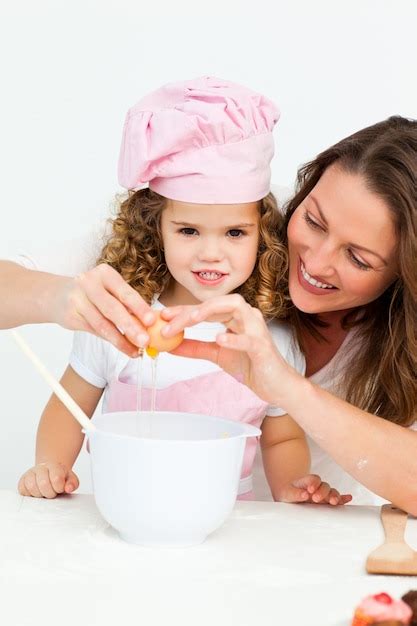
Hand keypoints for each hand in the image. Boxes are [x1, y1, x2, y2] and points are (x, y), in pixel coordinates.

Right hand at [18, 462, 78, 498]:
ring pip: (32, 487)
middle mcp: (41, 467)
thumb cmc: (61, 478)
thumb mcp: (71, 479)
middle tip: (53, 493)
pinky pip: (23, 491)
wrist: (50, 473)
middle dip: (50, 493)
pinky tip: (37, 493)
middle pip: (43, 483)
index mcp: (54, 466)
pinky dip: (30, 495)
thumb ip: (73, 483)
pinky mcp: (22, 481)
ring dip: (40, 494)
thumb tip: (68, 488)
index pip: (56, 478)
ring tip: (44, 493)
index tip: (60, 489)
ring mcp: (30, 473)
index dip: (59, 488)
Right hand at [51, 264, 155, 356]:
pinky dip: (111, 341)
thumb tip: (151, 324)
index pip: (125, 292)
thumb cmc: (94, 293)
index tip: (152, 321)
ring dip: (121, 340)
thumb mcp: (109, 290)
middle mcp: (89, 283)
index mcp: (105, 273)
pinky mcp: (70, 316)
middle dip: (131, 326)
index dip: (139, 307)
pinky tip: (124, 348)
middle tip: (145, 341)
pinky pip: (95, 331)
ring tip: (136, 350)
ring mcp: (77, 299)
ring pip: (102, 324)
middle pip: (113, 309)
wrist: (58, 295)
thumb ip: (126, 304)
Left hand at [162, 294, 299, 406]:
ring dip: (210, 311)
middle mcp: (247, 316)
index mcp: (235, 316)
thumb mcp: (217, 355)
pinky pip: (249, 339)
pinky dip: (234, 338)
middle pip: (217, 303)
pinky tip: (219, 339)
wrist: (277, 386)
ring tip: (191, 320)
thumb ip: (195, 348)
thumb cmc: (252, 365)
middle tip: (168, 322)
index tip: (162, 315)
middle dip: (191, 310)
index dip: (183, 309)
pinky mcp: (263, 347)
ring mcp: (256, 329)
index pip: (206, 307)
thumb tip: (170, 345)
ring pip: (235, 308)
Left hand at [276, 474, 351, 504]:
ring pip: (331, 491)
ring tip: (333, 502)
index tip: (310, 490)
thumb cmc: (288, 494)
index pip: (313, 479)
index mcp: (306, 482)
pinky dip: (343, 498)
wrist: (290, 495)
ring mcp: (323, 493)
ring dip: (334, 496)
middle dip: (322, 492)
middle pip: (324, 485)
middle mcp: (317, 486)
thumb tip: (305, 494)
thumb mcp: (287, 493)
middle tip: (316, 498)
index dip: (313, 483)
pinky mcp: (328, 500)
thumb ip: (295, 494)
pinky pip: (338, 498)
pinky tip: (349, 498)